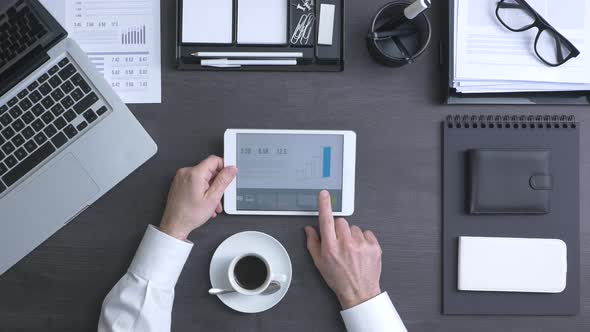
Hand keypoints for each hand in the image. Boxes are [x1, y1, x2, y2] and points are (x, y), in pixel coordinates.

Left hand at [159, 156, 236, 240]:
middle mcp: (186, 172)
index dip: (224, 167)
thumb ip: (223, 181)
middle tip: (220, 195)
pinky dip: (202, 190)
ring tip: (212, 203)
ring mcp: (181, 178)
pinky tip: (204, 202)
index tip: (229, 175)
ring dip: (210, 189)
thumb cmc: (189, 215)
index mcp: (194, 174)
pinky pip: (195, 181)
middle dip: (217, 183)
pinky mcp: (179, 183)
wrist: (174, 225)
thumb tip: (231, 169)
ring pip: (203, 178)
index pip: (214, 160)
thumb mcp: (213, 198)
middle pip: (209, 170)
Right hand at [305, 190, 382, 309]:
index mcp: (330, 247)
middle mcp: (346, 244)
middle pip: (341, 222)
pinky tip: (360, 250)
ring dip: (351, 235)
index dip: (324, 205)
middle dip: (339, 229)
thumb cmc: (339, 279)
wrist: (359, 292)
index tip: (324, 194)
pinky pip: (367, 233)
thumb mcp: (320, 263)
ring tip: (351, 249)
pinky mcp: (373, 246)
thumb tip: (309, 229)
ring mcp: (361, 245)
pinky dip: (363, 239)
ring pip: (354, 227)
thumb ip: (313, 243)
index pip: (326, 220)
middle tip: (339, 242)